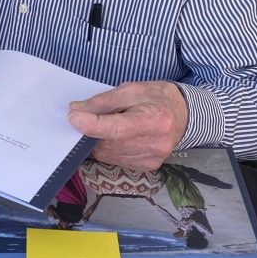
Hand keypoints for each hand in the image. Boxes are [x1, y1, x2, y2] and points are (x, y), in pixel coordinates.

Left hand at [67, 81, 187, 170]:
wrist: (183, 115)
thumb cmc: (156, 98)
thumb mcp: (131, 89)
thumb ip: (103, 101)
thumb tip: (76, 111)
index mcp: (155, 120)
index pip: (117, 128)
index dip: (92, 124)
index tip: (73, 117)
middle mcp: (155, 145)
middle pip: (109, 143)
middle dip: (91, 131)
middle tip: (87, 116)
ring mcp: (151, 159)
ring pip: (108, 154)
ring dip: (98, 141)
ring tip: (107, 125)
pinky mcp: (146, 167)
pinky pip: (114, 160)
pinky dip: (108, 148)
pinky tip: (116, 137)